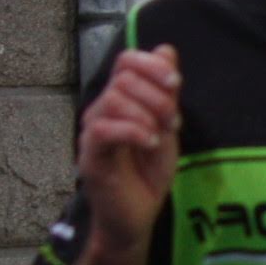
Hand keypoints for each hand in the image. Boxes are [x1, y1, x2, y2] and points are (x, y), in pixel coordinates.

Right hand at [75, 46, 182, 256]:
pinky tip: (151, 144)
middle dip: (157, 96)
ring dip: (148, 115)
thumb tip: (166, 49)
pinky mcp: (91, 154)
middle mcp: (101, 110)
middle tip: (172, 122)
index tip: (175, 84)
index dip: (151, 64)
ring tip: (160, 136)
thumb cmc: (147, 173)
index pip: (125, 60)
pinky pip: (104, 128)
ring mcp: (93, 131)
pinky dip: (135, 132)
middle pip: (123, 77)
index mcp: (120, 100)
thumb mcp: (166, 126)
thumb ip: (166, 91)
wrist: (136, 216)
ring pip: (113, 99)